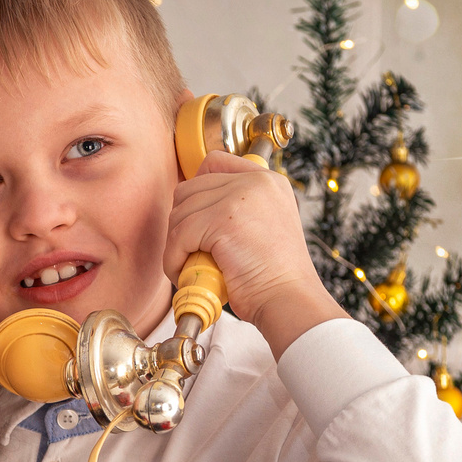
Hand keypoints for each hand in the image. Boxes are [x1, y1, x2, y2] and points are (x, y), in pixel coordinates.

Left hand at [163, 151, 339, 357]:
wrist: (288, 298)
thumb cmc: (274, 276)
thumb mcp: (264, 227)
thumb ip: (239, 209)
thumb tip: (195, 208)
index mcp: (268, 180)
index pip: (214, 163)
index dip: (195, 191)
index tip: (194, 221)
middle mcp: (255, 181)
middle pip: (189, 189)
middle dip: (182, 223)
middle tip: (189, 250)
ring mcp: (239, 197)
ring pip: (180, 213)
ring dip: (175, 245)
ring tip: (189, 266)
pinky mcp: (223, 220)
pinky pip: (178, 236)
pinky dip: (173, 259)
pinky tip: (184, 273)